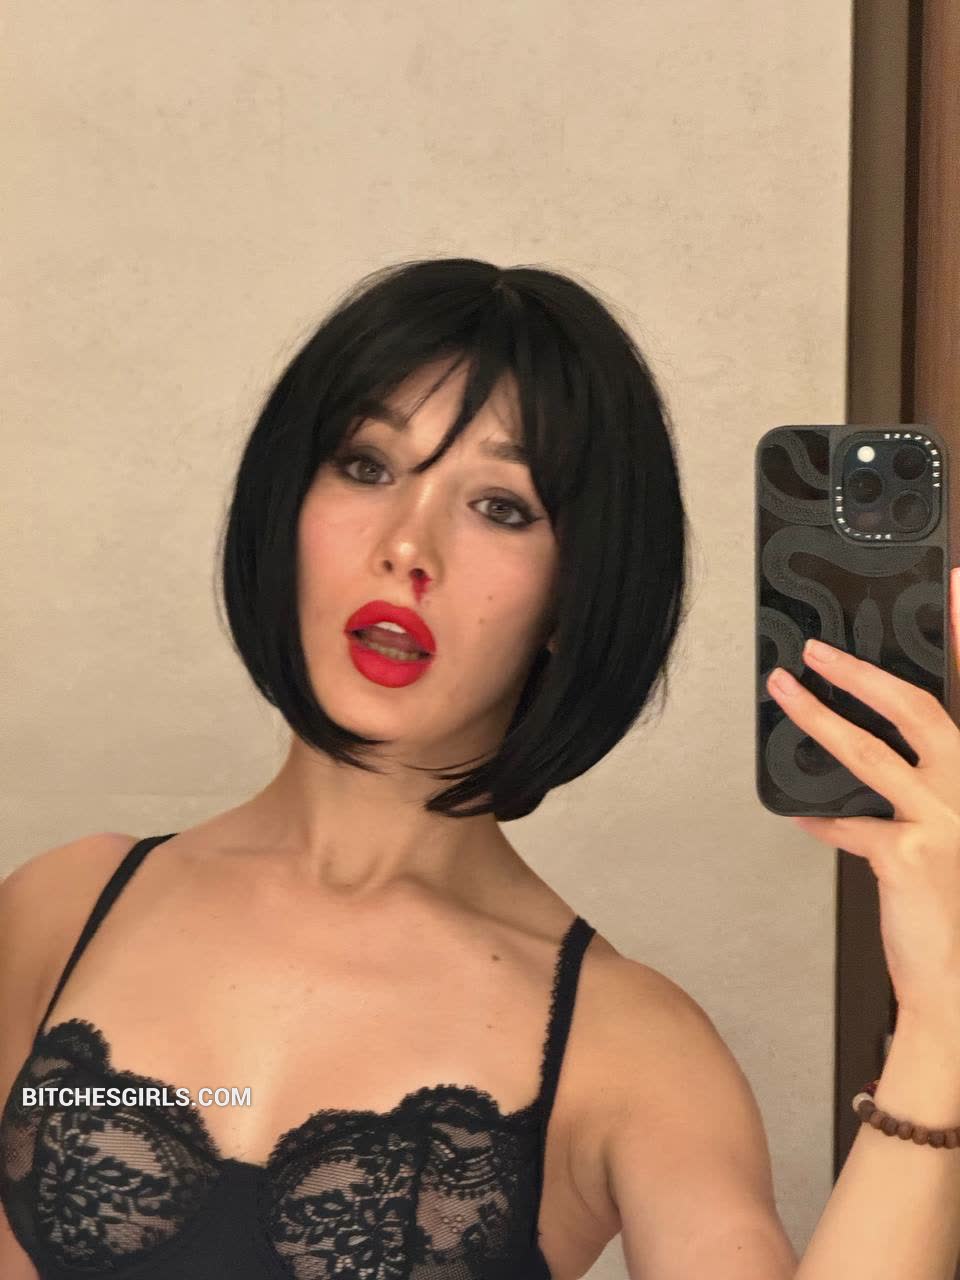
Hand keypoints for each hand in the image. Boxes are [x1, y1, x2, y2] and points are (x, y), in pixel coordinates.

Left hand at [766, 566, 959, 1032]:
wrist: (959, 990)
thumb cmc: (958, 909)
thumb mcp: (953, 835)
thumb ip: (921, 793)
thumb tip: (859, 763)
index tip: (955, 585)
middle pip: (916, 709)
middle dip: (860, 673)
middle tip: (815, 650)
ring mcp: (948, 820)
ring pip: (867, 754)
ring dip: (815, 721)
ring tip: (782, 695)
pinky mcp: (909, 855)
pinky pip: (847, 823)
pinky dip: (821, 818)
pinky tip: (800, 815)